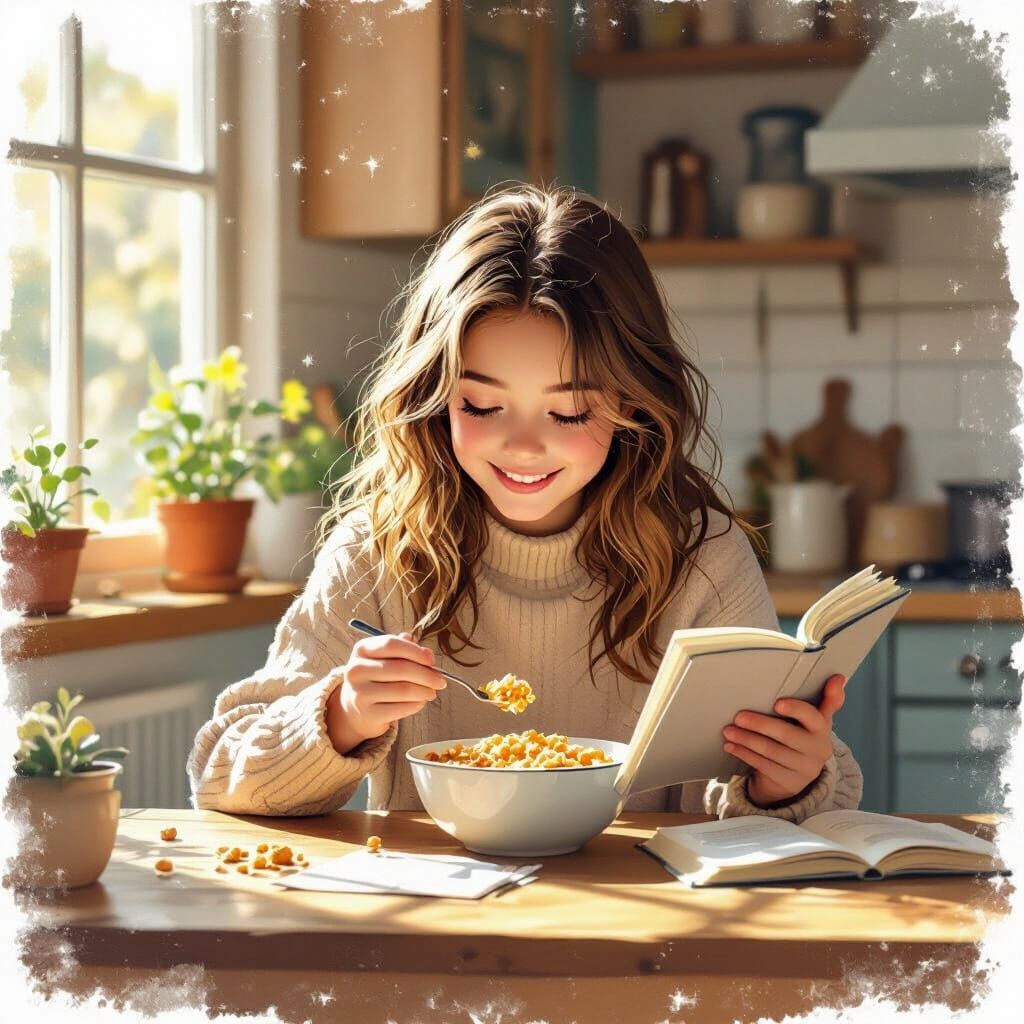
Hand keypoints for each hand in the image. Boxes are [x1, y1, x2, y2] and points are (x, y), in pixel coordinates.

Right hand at [325, 631, 446, 754]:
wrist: (356, 708)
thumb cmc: (378, 677)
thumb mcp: (385, 658)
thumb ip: (406, 649)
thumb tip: (426, 653)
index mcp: (361, 649)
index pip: (391, 644)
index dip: (415, 651)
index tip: (431, 660)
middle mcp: (356, 670)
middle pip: (400, 668)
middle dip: (427, 675)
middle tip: (441, 681)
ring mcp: (360, 693)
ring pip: (404, 690)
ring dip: (425, 691)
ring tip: (432, 692)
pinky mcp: (368, 714)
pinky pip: (401, 708)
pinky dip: (417, 704)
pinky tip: (421, 702)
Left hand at [721, 674, 846, 807]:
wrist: (797, 773)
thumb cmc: (802, 735)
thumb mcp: (814, 719)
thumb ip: (827, 699)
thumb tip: (838, 677)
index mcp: (823, 729)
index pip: (813, 717)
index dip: (796, 710)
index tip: (777, 703)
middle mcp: (818, 750)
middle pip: (787, 735)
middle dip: (760, 724)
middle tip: (738, 716)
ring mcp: (805, 769)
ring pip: (772, 752)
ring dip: (747, 740)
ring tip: (729, 731)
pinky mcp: (789, 783)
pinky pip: (764, 766)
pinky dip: (744, 754)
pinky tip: (731, 746)